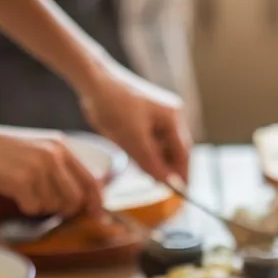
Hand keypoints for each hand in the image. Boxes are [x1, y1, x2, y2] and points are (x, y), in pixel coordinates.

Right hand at [0, 126, 102, 216]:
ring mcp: (38, 167)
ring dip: (38, 205)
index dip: (97, 202)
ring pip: (53, 205)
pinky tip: (11, 190)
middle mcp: (53, 155)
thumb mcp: (36, 149)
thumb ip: (59, 167)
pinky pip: (33, 208)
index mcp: (60, 146)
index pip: (91, 180)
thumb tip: (82, 199)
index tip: (97, 216)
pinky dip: (23, 206)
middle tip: (43, 202)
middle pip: (74, 199)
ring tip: (21, 188)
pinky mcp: (21, 181)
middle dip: (63, 209)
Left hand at [80, 63, 189, 184]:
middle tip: (159, 187)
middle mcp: (169, 118)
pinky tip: (137, 162)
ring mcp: (157, 119)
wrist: (94, 83)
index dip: (182, 174)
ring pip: (161, 150)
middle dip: (167, 170)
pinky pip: (149, 144)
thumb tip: (166, 182)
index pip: (183, 153)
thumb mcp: (133, 138)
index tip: (180, 193)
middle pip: (174, 152)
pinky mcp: (144, 121)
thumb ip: (151, 162)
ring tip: (145, 174)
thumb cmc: (115, 105)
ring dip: (154, 163)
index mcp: (173, 118)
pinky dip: (145, 155)